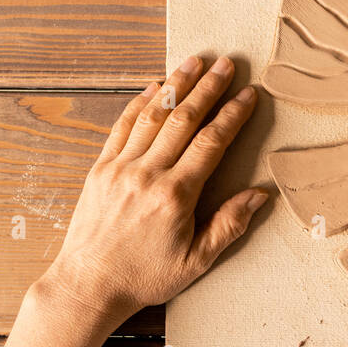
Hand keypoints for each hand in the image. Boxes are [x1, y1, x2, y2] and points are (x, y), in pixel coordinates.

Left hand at [32, 54, 266, 336]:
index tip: (249, 94)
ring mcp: (120, 168)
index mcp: (175, 196)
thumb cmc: (144, 277)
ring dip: (176, 84)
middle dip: (208, 87)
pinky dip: (139, 103)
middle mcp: (147, 174)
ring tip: (194, 61)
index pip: (212, 142)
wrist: (88, 285)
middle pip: (184, 118)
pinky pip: (122, 126)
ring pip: (153, 115)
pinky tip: (153, 86)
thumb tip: (260, 195)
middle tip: (227, 63)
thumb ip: (229, 225)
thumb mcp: (197, 261)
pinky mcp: (100, 169)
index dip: (233, 114)